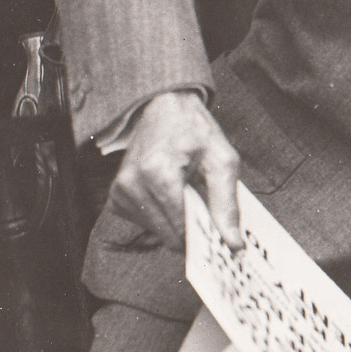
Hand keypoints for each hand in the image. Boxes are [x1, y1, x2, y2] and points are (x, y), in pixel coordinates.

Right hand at [105, 89, 242, 250]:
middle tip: (208, 210)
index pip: (181, 229)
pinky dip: (164, 216)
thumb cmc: (195, 130)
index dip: (205, 236)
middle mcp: (131, 185)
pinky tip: (172, 194)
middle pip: (170, 234)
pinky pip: (147, 223)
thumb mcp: (222, 160)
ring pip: (159, 232)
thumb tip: (233, 244)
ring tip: (188, 193)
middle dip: (193, 230)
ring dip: (178, 221)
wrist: (165, 107)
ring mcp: (120, 192)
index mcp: (157, 173)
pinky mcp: (116, 197)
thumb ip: (227, 204)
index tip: (222, 237)